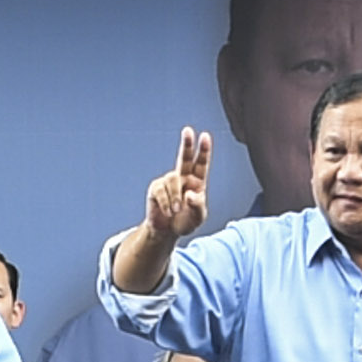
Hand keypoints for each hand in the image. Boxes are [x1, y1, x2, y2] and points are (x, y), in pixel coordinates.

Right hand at [141, 127, 214, 251]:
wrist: (167, 231)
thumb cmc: (185, 222)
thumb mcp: (197, 218)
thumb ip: (198, 207)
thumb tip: (190, 195)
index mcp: (197, 182)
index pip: (201, 163)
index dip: (203, 150)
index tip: (205, 136)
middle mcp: (182, 178)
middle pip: (184, 157)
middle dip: (187, 144)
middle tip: (188, 130)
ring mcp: (168, 182)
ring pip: (172, 180)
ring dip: (175, 197)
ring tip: (176, 211)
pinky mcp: (156, 189)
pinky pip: (160, 191)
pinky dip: (166, 203)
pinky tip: (168, 212)